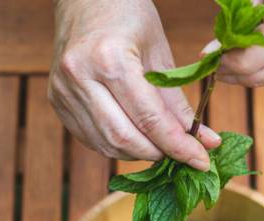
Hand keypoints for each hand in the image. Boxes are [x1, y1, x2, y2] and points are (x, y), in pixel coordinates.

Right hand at [48, 0, 220, 170]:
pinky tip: (135, 137)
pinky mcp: (57, 102)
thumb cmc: (128, 16)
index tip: (201, 161)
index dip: (178, 146)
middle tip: (182, 154)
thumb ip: (178, 104)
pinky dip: (117, 145)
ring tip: (160, 146)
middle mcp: (79, 77)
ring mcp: (63, 91)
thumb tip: (206, 141)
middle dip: (158, 153)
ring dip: (138, 153)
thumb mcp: (161, 54)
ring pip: (106, 143)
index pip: (149, 119)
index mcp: (109, 59)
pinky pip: (91, 138)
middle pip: (124, 137)